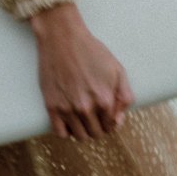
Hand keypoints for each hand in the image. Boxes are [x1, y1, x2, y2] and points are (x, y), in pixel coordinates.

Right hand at [29, 0, 134, 139]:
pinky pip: (60, 133)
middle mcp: (86, 108)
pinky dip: (67, 131)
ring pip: (80, 136)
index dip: (110, 122)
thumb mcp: (117, 69)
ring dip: (84, 131)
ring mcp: (67, 109)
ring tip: (82, 118)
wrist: (62, 38)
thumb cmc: (91, 51)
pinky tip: (69, 120)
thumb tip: (118, 120)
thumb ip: (124, 96)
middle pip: (96, 133)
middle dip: (98, 127)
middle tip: (94, 115)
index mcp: (105, 100)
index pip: (111, 127)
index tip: (106, 114)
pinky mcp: (52, 107)